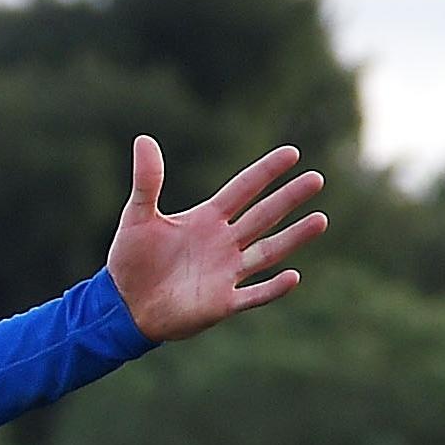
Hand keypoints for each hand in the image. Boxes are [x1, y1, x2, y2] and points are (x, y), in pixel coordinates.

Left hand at [106, 138, 327, 340]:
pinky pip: (253, 295)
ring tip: (320, 220)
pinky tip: (292, 277)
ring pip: (268, 252)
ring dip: (293, 238)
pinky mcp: (221, 302)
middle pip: (263, 216)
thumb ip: (147, 181)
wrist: (124, 305)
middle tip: (316, 179)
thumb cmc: (132, 259)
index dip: (265, 172)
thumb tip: (143, 139)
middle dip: (288, 199)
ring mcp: (226, 272)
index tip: (291, 153)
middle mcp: (224, 242)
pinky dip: (272, 288)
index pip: (243, 189)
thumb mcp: (137, 217)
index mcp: (207, 218)